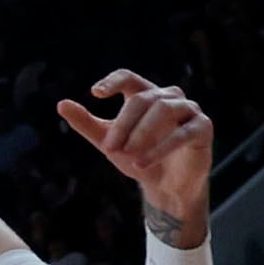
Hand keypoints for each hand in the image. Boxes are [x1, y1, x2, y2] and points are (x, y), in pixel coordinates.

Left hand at [55, 70, 215, 238]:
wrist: (164, 187)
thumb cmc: (137, 157)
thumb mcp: (107, 142)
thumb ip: (86, 123)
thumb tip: (61, 104)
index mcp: (145, 95)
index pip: (129, 78)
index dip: (113, 81)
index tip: (95, 93)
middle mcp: (169, 97)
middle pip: (142, 98)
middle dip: (123, 123)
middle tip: (109, 147)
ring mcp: (189, 111)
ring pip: (163, 109)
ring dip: (141, 133)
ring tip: (126, 154)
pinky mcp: (202, 129)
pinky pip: (182, 133)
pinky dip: (160, 148)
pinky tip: (142, 162)